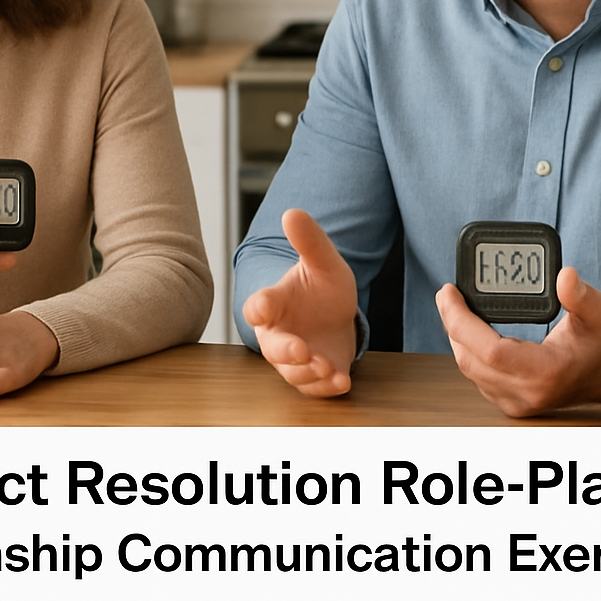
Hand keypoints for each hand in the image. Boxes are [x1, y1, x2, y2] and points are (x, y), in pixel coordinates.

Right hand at [242, 208, 357, 396]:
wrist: (338, 315)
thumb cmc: (321, 288)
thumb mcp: (322, 262)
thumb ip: (308, 241)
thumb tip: (292, 212)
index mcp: (274, 304)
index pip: (258, 306)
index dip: (259, 307)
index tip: (262, 307)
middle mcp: (280, 335)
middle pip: (273, 348)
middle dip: (285, 352)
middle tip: (301, 351)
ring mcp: (297, 359)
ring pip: (293, 373)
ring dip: (308, 373)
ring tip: (327, 366)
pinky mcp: (317, 376)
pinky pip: (315, 388)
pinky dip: (327, 389)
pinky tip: (342, 382)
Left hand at [436, 266, 600, 416]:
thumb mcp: (599, 312)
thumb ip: (580, 295)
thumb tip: (564, 275)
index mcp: (545, 373)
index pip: (489, 351)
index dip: (461, 321)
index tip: (448, 292)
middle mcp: (527, 393)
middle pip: (470, 359)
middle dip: (451, 322)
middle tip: (447, 294)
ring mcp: (517, 403)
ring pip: (469, 369)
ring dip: (456, 336)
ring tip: (453, 306)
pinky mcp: (510, 402)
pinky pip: (476, 375)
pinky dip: (467, 349)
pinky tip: (467, 328)